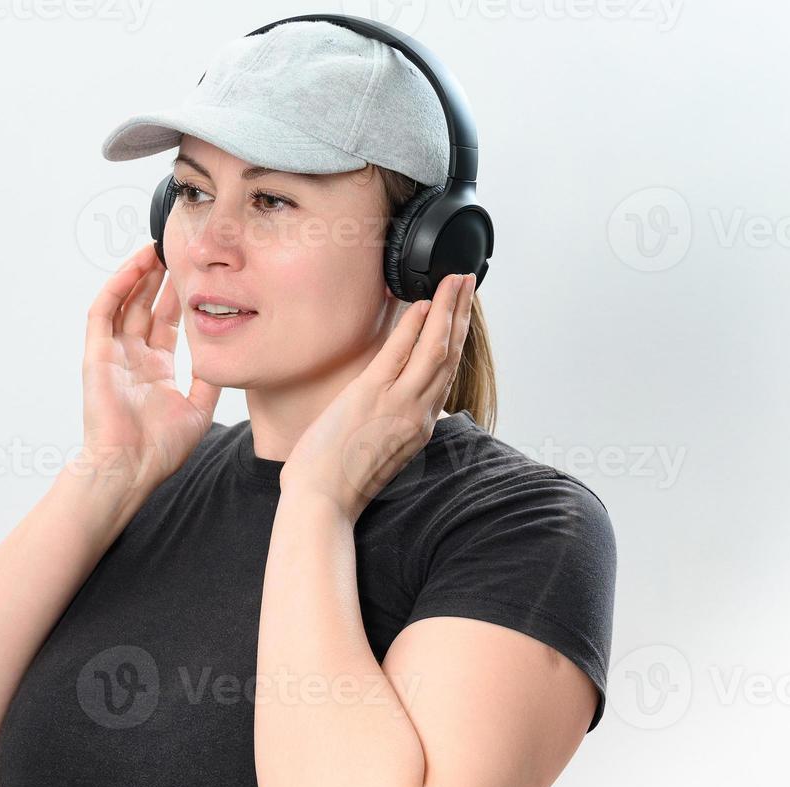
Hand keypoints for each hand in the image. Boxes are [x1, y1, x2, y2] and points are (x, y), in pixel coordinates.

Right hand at [77, 243, 221, 493]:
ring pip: (124, 302)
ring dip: (138, 274)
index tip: (195, 273)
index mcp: (156, 371)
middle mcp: (133, 358)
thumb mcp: (198, 409)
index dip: (179, 297)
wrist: (128, 469)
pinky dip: (118, 286)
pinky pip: (104, 311)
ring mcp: (113, 355)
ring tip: (156, 247)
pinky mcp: (96, 354)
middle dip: (160, 278)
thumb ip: (209, 380)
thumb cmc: (159, 450)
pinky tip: (136, 266)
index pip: (167, 323)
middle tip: (177, 249)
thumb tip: (228, 357)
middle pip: (145, 306)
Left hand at [279, 272, 475, 519]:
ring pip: (437, 349)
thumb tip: (382, 407)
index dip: (455, 341)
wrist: (321, 504)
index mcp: (418, 427)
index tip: (459, 315)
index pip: (444, 376)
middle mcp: (417, 415)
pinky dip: (416, 326)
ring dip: (450, 310)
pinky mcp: (373, 397)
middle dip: (462, 315)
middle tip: (468, 282)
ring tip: (457, 281)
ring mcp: (399, 405)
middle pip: (450, 356)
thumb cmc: (336, 482)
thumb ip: (387, 425)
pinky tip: (423, 303)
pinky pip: (402, 353)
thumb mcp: (374, 451)